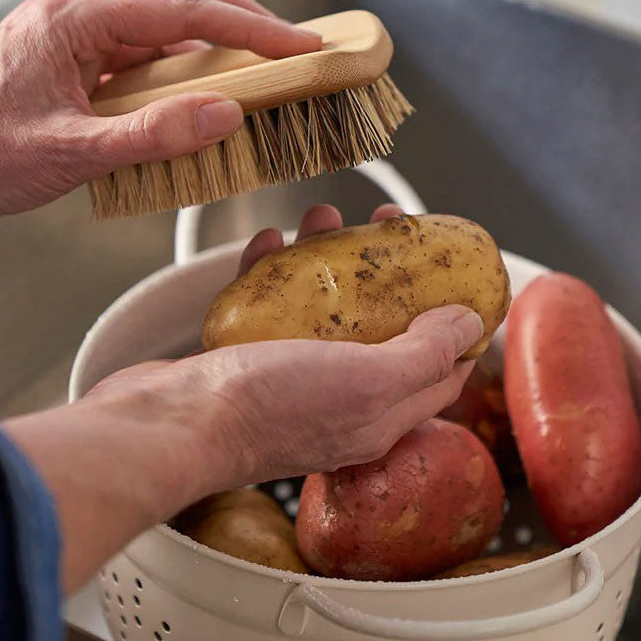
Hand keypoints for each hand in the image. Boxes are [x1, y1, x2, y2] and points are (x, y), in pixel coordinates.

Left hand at [0, 0, 320, 262]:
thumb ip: (153, 134)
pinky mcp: (70, 72)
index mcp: (69, 21)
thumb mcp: (70, 154)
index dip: (249, 27)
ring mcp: (70, 44)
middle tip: (284, 40)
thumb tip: (225, 114)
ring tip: (254, 63)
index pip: (180, 10)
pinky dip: (178, 68)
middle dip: (234, 12)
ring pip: (155, 19)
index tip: (299, 43)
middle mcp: (71, 19)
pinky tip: (198, 95)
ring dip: (207, 36)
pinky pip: (137, 56)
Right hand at [5, 204, 480, 589]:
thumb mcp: (368, 382)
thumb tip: (469, 322)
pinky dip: (271, 270)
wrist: (171, 423)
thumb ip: (424, 353)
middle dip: (390, 271)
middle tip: (388, 224)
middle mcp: (340, 398)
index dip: (454, 320)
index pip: (438, 369)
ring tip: (323, 217)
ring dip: (327, 258)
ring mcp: (291, 376)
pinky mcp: (246, 357)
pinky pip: (268, 304)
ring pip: (323, 307)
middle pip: (381, 324)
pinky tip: (268, 242)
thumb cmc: (269, 409)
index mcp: (379, 415)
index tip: (455, 271)